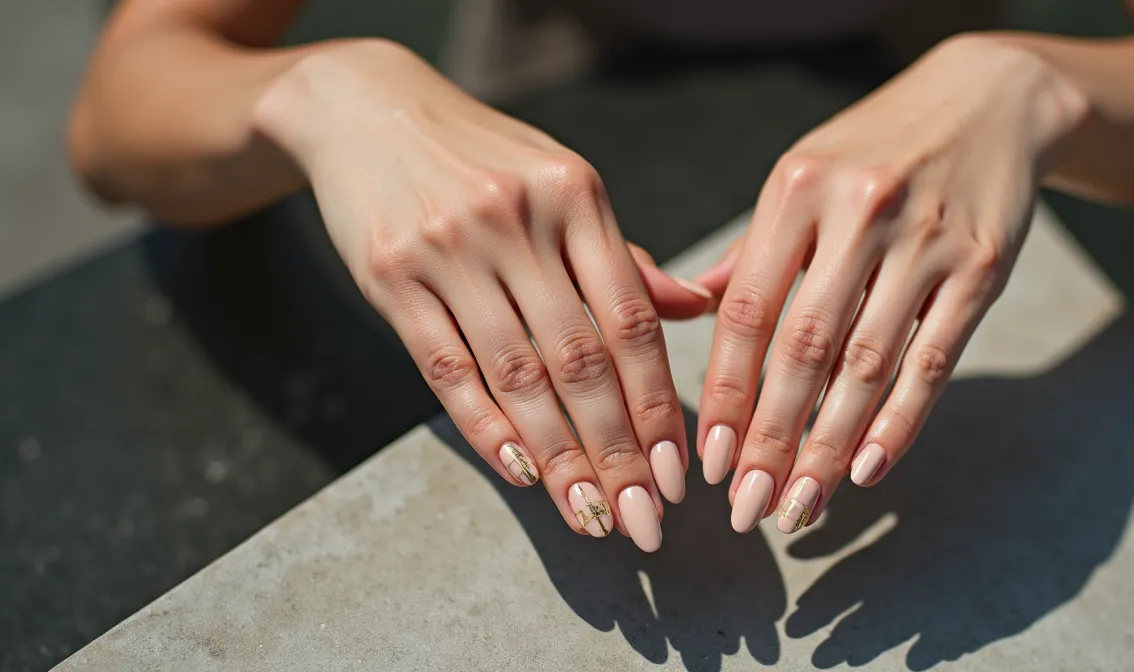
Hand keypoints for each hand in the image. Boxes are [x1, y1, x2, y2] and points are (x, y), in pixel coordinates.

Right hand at [254, 39, 712, 550]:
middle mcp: (517, 219)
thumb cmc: (486, 159)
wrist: (367, 107)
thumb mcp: (562, 184)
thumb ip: (622, 255)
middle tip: (644, 520)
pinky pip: (445, 367)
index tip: (677, 474)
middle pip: (580, 359)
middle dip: (617, 452)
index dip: (657, 404)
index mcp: (576, 195)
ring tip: (588, 516)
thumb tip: (694, 310)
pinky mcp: (390, 274)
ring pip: (516, 374)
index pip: (630, 319)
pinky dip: (484, 426)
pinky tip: (519, 473)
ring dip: (557, 457)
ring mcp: (450, 246)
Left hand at [694, 35, 1088, 532]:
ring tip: (801, 506)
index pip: (747, 311)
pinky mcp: (983, 265)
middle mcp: (859, 211)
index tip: (709, 459)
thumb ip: (755, 248)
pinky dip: (900, 422)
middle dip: (771, 439)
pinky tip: (867, 470)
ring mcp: (926, 240)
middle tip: (748, 508)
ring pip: (868, 364)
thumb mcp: (804, 174)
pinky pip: (934, 359)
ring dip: (830, 446)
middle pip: (805, 349)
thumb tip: (696, 312)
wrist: (991, 99)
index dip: (726, 393)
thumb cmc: (875, 148)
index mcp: (796, 190)